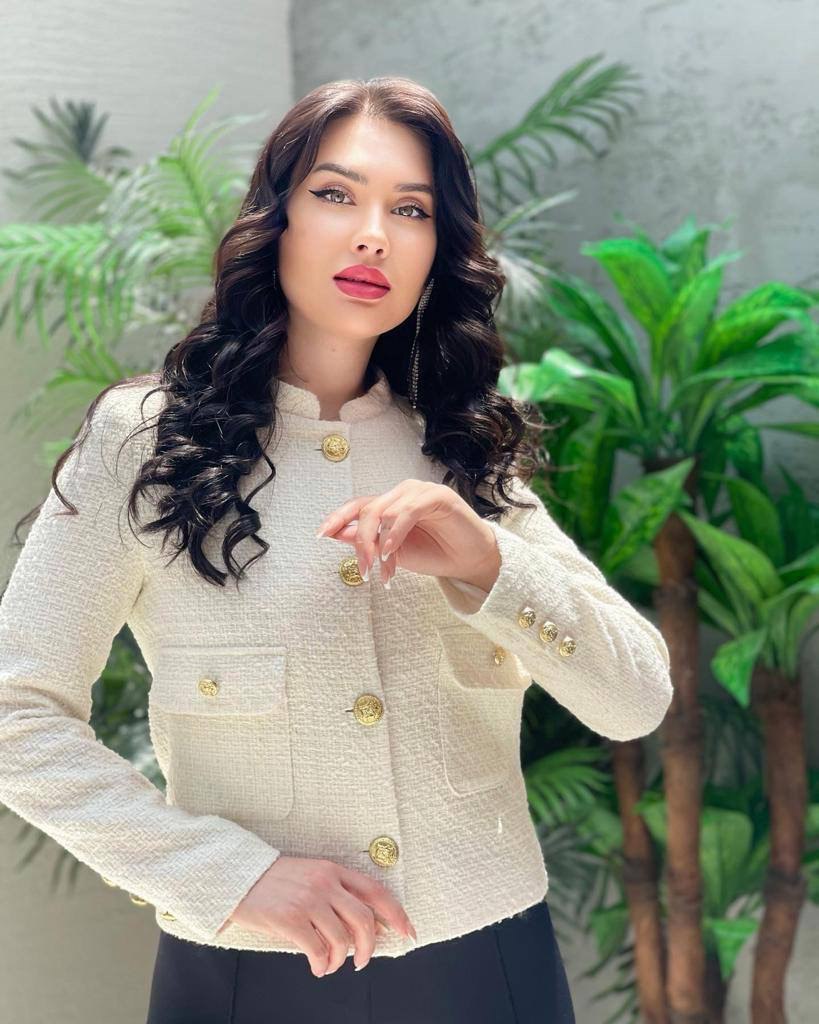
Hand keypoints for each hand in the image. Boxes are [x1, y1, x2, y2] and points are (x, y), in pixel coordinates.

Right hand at [215, 855, 416, 975]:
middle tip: (362, 962)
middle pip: (364, 920)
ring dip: (339, 961)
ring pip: (342, 940)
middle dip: (369, 948)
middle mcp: (325, 883)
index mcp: (333, 870)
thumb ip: (335, 893)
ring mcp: (308, 900)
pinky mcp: (290, 918)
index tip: (407, 932)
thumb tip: (364, 924)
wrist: (237, 876)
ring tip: (329, 965)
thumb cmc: (274, 881)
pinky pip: (317, 950)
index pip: (376, 892)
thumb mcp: (310, 875)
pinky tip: (315, 967)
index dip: (396, 914)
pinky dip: (321, 965)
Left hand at [315, 480, 499, 589]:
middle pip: (368, 509)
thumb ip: (368, 542)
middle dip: (360, 541)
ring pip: (385, 510)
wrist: (469, 562)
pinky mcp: (438, 496)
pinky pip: (408, 510)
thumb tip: (337, 533)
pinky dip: (395, 532)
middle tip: (363, 569)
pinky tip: (392, 551)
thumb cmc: (434, 554)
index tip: (321, 535)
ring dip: (379, 543)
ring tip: (383, 569)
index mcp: (390, 504)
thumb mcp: (392, 553)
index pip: (358, 505)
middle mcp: (402, 493)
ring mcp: (420, 491)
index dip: (337, 517)